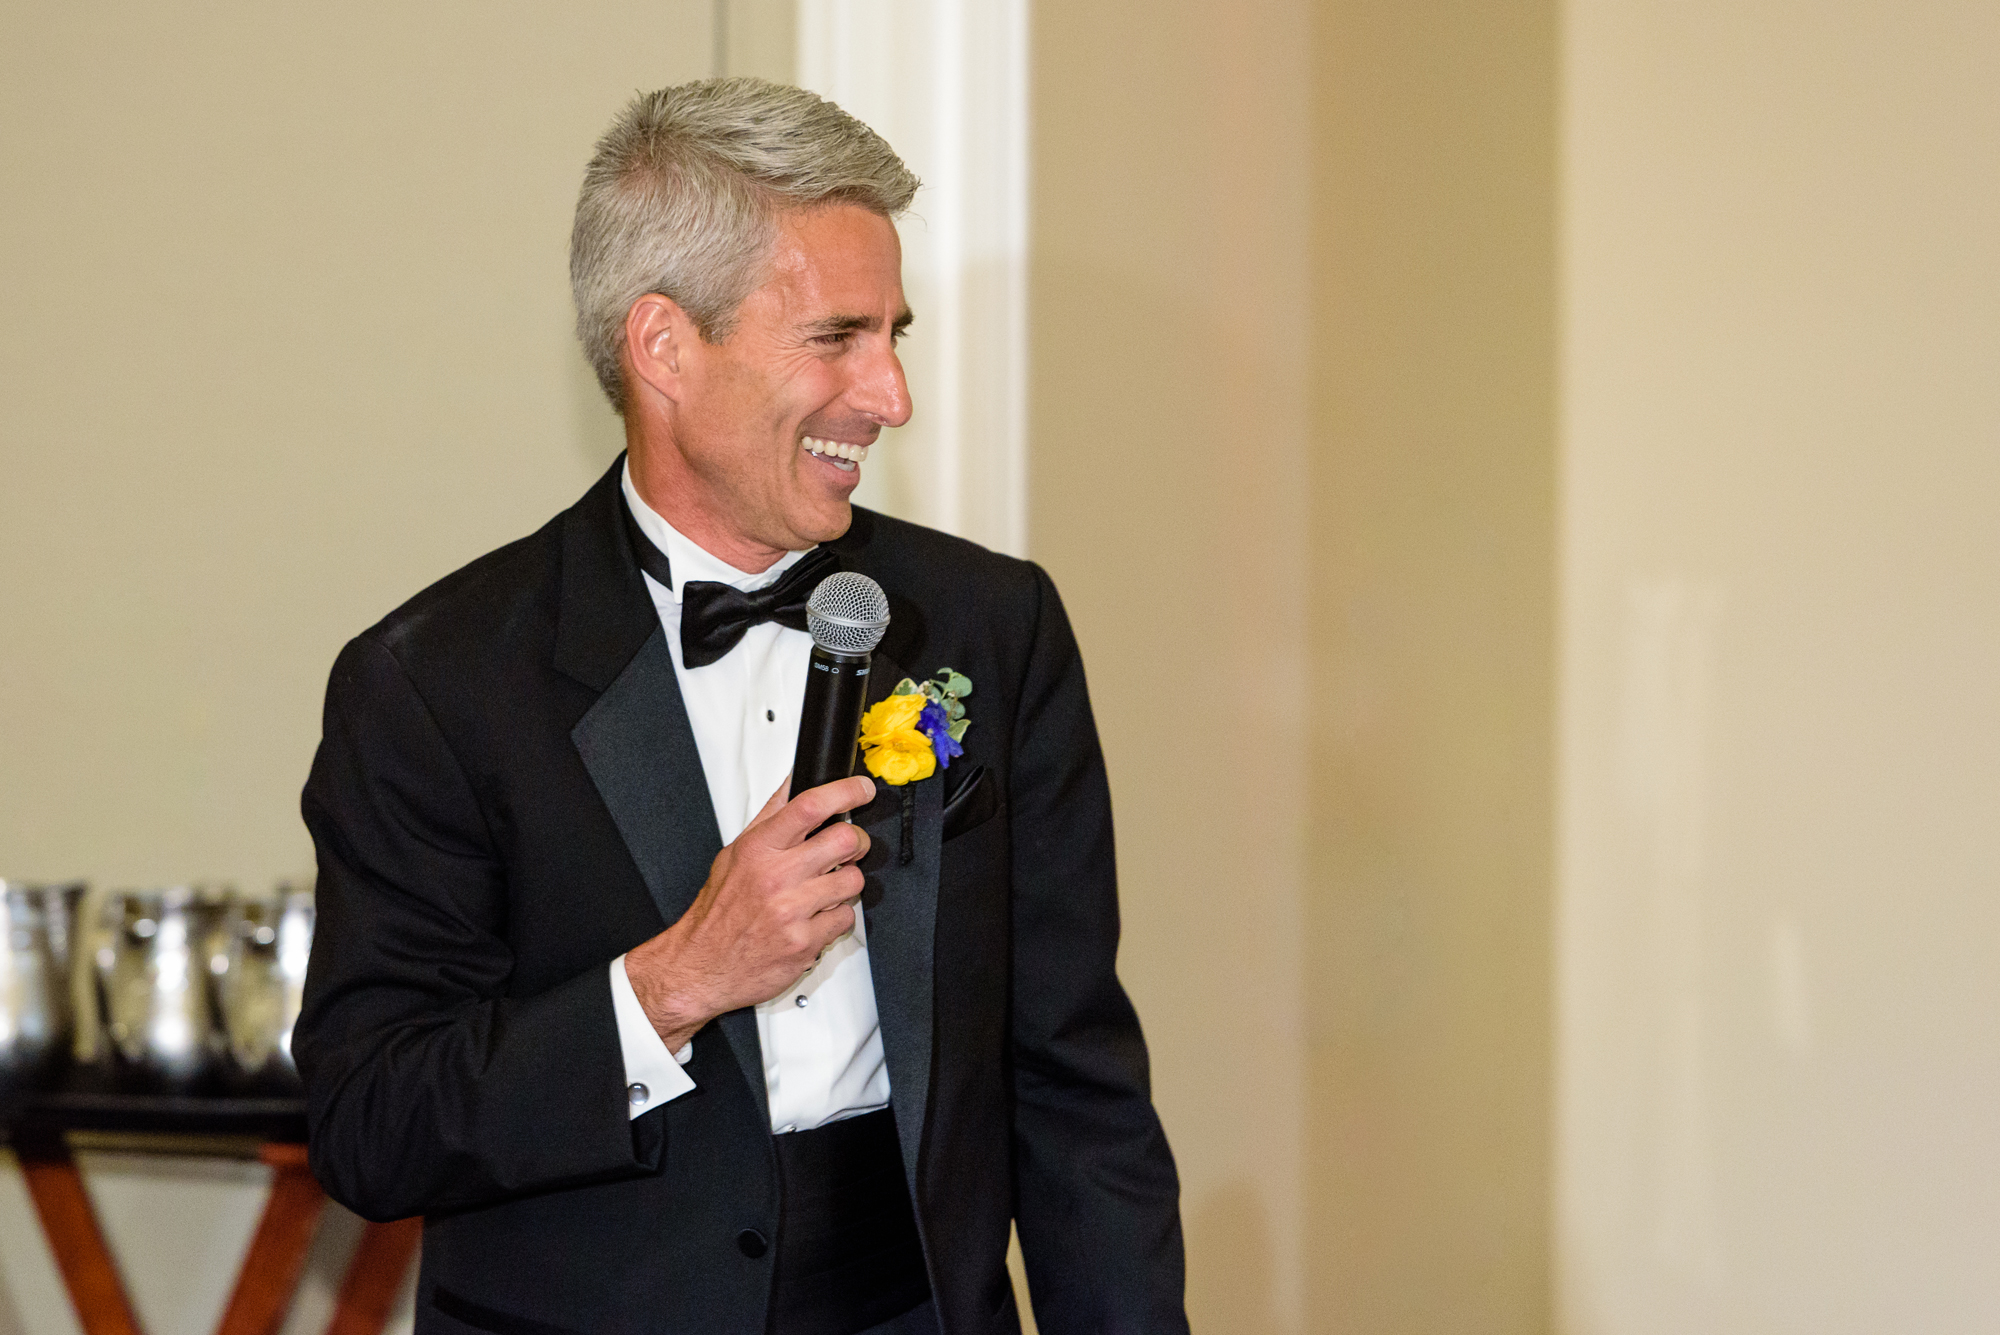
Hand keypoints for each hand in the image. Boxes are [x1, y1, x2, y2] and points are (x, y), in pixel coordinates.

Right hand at [624, 774, 875, 1050]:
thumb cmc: (718, 912)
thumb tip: (793, 782)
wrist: (701, 967)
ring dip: (846, 883)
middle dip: (857, 841)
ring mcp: (792, 911)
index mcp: (758, 849)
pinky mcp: (805, 942)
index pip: (810, 806)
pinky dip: (836, 918)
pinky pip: (845, 919)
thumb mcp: (734, 854)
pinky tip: (815, 917)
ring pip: (853, 881)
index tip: (861, 789)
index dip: (845, 791)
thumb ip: (769, 817)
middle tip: (851, 846)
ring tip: (824, 889)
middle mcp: (776, 877)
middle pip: (845, 841)